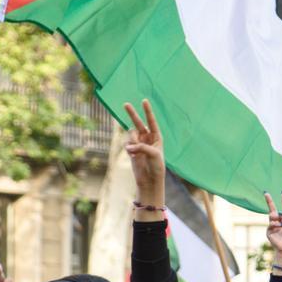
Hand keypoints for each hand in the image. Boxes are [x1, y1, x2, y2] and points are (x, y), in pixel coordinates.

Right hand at [124, 100, 165, 215]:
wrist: (150, 181)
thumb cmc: (156, 167)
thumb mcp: (153, 154)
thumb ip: (141, 147)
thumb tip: (127, 147)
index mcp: (157, 137)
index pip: (152, 121)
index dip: (148, 111)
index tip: (144, 100)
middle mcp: (147, 138)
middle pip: (138, 122)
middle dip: (132, 113)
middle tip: (125, 104)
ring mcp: (138, 144)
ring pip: (131, 135)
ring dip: (132, 141)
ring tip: (136, 151)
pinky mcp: (131, 150)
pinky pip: (127, 144)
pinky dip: (129, 149)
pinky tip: (133, 156)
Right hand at [264, 191, 281, 267]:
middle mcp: (280, 222)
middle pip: (273, 209)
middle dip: (269, 201)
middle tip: (266, 193)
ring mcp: (273, 226)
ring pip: (272, 216)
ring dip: (275, 216)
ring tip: (280, 221)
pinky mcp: (269, 231)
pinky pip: (271, 224)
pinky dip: (276, 224)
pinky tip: (279, 227)